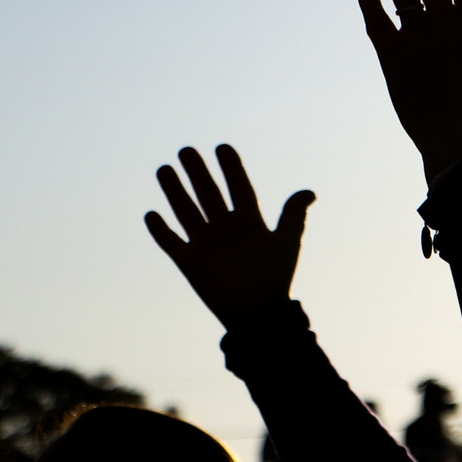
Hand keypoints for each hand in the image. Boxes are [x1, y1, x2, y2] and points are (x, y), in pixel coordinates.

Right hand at [145, 145, 314, 327]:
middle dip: (197, 173)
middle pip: (209, 195)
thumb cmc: (276, 278)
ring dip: (175, 192)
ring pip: (187, 212)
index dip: (231, 169)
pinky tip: (151, 214)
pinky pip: (171, 244)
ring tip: (164, 169)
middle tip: (186, 150)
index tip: (222, 147)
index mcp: (250, 223)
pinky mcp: (191, 264)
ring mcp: (207, 245)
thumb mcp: (287, 242)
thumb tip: (309, 192)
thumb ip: (293, 215)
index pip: (239, 189)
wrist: (258, 314)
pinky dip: (161, 230)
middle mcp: (226, 230)